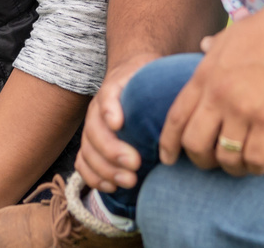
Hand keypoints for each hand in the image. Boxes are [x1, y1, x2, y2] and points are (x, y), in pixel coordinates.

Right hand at [76, 54, 156, 192]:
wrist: (128, 77)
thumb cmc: (145, 81)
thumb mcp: (153, 75)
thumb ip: (161, 85)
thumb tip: (180, 104)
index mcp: (113, 89)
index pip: (107, 97)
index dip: (109, 110)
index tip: (118, 124)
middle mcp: (97, 109)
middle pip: (95, 130)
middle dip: (112, 151)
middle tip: (135, 164)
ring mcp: (91, 129)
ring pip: (87, 150)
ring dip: (105, 170)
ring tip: (128, 181)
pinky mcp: (90, 146)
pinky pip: (82, 163)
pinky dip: (93, 177)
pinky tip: (112, 187)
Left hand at [157, 1, 263, 176]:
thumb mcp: (229, 35)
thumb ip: (212, 46)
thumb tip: (202, 44)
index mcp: (204, 76)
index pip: (176, 118)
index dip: (168, 143)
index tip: (168, 159)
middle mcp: (218, 96)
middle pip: (195, 144)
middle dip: (201, 160)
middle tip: (213, 161)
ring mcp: (242, 110)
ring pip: (225, 157)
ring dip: (232, 167)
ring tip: (241, 163)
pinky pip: (255, 159)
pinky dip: (255, 167)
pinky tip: (260, 163)